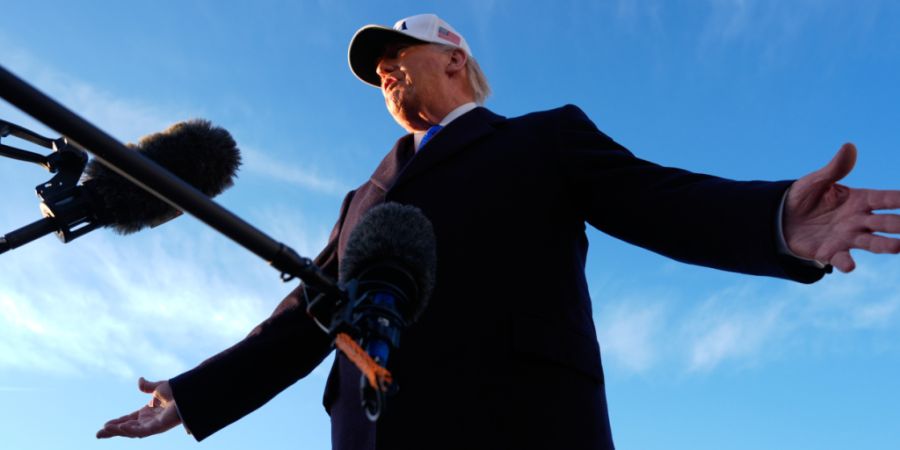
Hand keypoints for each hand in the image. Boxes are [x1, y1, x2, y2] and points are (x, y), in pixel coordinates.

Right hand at [96, 377, 181, 438]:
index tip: (104, 425)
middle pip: (127, 428)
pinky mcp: (159, 427)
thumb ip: (147, 386)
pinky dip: (131, 429)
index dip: (116, 423)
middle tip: (98, 434)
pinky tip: (121, 427)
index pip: (128, 420)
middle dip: (113, 432)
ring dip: (118, 431)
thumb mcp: (159, 388)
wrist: (189, 391)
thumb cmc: (178, 390)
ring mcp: (154, 425)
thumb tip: (140, 380)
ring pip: (132, 431)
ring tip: (105, 431)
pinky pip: (143, 431)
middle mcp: (149, 421)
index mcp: (147, 413)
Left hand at [784, 143, 899, 271]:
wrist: (781, 219)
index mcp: (859, 200)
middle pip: (885, 222)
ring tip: (897, 247)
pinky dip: (846, 263)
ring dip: (885, 245)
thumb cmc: (804, 197)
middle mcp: (858, 220)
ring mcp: (847, 237)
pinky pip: (842, 259)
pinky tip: (850, 266)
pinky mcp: (831, 252)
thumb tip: (849, 146)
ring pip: (872, 242)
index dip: (899, 199)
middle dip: (899, 224)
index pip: (885, 199)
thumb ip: (834, 168)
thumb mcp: (816, 181)